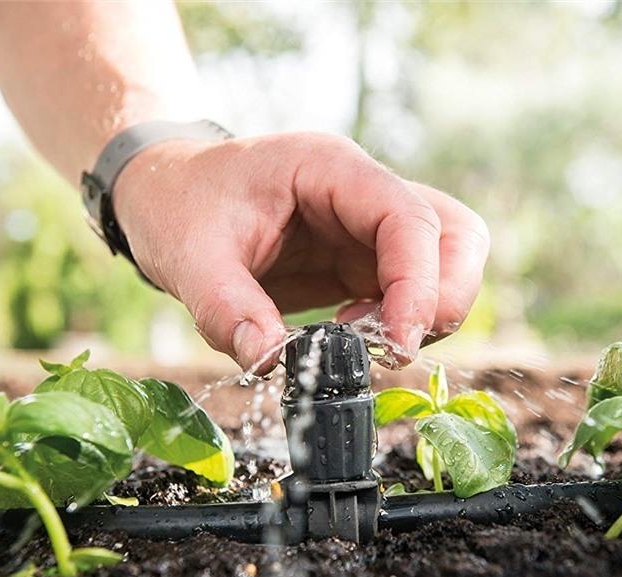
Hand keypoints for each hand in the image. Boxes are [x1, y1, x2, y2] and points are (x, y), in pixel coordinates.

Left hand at [112, 132, 488, 373]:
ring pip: (449, 262)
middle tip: (391, 346)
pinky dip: (403, 323)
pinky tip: (355, 338)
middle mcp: (364, 193)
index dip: (420, 285)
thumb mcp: (188, 255)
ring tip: (369, 342)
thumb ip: (227, 308)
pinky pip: (414, 290)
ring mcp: (369, 227)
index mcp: (331, 169)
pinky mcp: (363, 260)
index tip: (396, 343)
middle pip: (456, 235)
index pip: (410, 218)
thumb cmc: (177, 204)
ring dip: (430, 312)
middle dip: (444, 298)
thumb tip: (271, 361)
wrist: (165, 192)